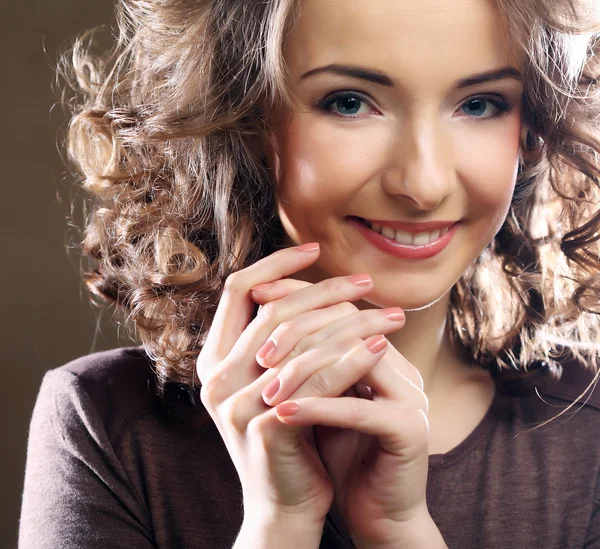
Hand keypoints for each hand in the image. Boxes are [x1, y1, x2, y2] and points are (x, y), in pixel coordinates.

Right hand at [196, 242, 393, 537]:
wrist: (284, 501)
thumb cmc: (289, 432)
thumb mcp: (277, 378)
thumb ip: (281, 339)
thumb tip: (312, 287)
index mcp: (214, 356)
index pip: (238, 289)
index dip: (275, 264)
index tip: (314, 249)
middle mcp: (215, 375)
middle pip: (275, 310)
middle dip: (326, 291)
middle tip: (367, 282)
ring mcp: (236, 401)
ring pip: (300, 342)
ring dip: (350, 323)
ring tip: (391, 316)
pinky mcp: (266, 425)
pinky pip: (316, 380)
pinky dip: (352, 360)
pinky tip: (382, 346)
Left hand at [251, 278, 443, 548]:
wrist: (378, 514)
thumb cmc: (341, 454)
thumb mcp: (317, 402)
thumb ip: (301, 367)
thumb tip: (256, 329)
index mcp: (381, 355)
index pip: (339, 308)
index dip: (299, 300)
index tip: (257, 305)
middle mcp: (400, 367)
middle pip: (347, 324)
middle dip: (297, 334)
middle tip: (257, 353)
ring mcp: (410, 395)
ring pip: (353, 359)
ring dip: (303, 373)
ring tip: (264, 391)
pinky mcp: (410, 429)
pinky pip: (358, 410)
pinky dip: (317, 409)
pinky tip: (282, 414)